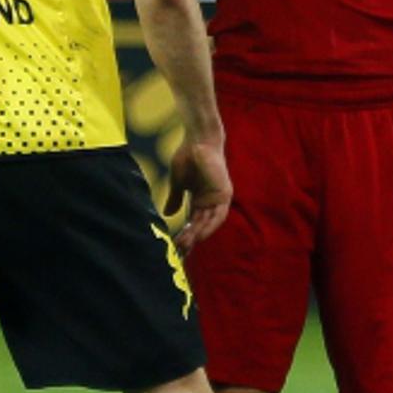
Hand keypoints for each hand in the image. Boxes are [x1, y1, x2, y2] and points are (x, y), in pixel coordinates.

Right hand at [164, 137, 231, 255]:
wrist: (196, 141)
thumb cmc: (188, 157)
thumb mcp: (178, 183)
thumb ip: (175, 199)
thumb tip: (168, 215)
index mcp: (200, 200)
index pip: (193, 222)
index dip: (185, 235)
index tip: (175, 247)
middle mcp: (211, 202)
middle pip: (201, 225)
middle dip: (190, 239)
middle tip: (179, 251)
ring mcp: (218, 198)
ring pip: (208, 223)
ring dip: (197, 235)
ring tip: (185, 245)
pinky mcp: (224, 194)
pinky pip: (217, 215)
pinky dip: (208, 226)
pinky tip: (198, 235)